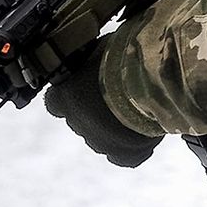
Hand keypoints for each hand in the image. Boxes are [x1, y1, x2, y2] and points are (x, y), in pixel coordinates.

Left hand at [43, 54, 163, 167]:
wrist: (152, 77)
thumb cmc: (125, 55)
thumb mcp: (100, 49)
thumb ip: (91, 62)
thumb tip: (95, 57)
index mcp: (66, 96)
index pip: (54, 102)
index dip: (70, 97)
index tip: (83, 90)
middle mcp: (77, 121)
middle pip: (81, 120)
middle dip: (96, 112)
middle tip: (119, 96)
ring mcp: (99, 141)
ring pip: (102, 139)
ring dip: (114, 128)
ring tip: (138, 110)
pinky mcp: (123, 154)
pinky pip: (124, 158)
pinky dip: (132, 149)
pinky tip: (144, 133)